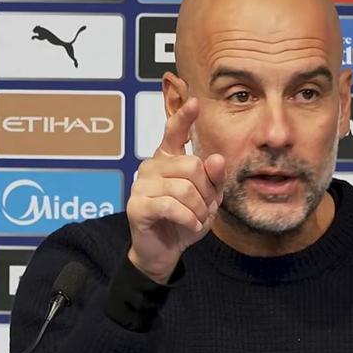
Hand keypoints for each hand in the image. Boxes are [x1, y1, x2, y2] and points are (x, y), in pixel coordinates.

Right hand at [126, 98, 225, 283]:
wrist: (165, 250)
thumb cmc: (185, 218)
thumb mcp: (208, 198)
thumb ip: (213, 177)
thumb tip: (215, 158)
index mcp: (168, 158)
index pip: (174, 132)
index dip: (184, 117)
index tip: (195, 102)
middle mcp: (151, 165)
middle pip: (192, 166)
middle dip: (207, 191)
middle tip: (205, 208)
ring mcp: (141, 184)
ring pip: (184, 188)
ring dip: (199, 209)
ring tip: (197, 219)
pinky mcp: (137, 205)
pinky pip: (172, 206)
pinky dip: (188, 219)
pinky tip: (190, 226)